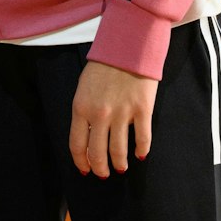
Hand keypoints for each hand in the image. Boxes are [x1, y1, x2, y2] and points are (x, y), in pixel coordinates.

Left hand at [70, 59, 156, 177]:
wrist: (127, 46)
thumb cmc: (104, 66)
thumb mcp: (83, 88)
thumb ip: (84, 112)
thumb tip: (87, 136)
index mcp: (81, 108)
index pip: (77, 145)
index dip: (81, 162)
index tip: (85, 170)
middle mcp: (99, 114)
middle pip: (97, 153)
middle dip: (100, 168)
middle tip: (104, 173)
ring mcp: (122, 113)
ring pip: (119, 151)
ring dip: (120, 164)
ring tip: (122, 167)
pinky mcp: (142, 110)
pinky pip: (142, 139)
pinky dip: (142, 151)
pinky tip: (140, 155)